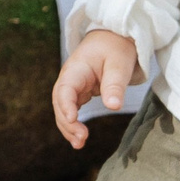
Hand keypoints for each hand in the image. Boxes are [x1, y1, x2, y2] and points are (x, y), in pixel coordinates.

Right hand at [52, 28, 140, 149]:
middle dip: (67, 122)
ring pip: (63, 109)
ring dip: (68, 127)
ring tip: (79, 143)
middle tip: (81, 139)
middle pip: (60, 103)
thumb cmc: (116, 47)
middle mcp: (69, 78)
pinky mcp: (79, 93)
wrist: (114, 37)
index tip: (73, 119)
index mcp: (76, 69)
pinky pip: (71, 110)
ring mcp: (72, 86)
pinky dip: (73, 124)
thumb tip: (113, 107)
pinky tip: (79, 138)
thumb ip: (115, 84)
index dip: (66, 105)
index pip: (65, 89)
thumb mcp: (120, 63)